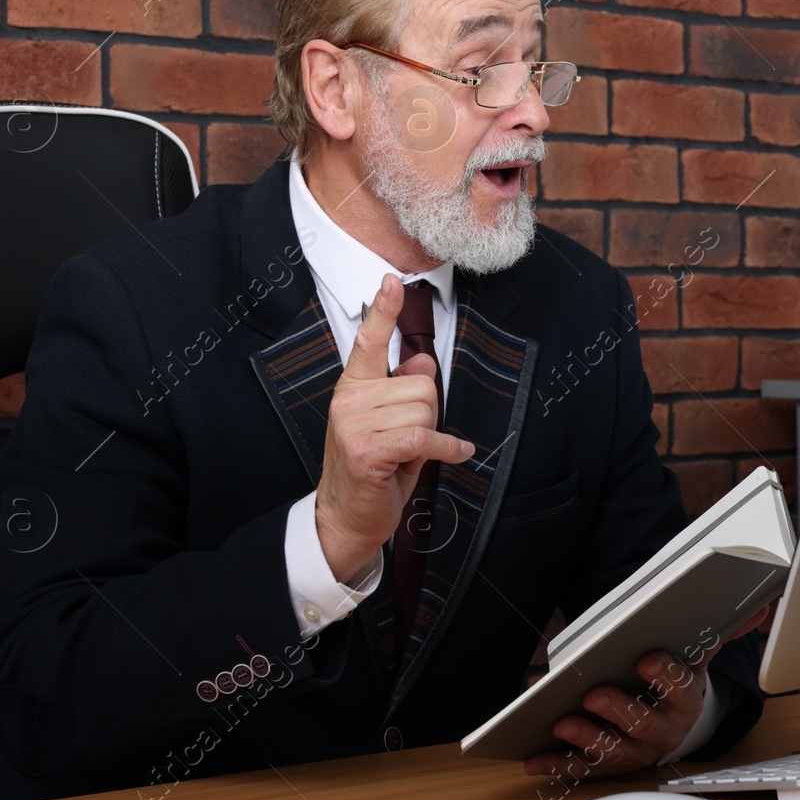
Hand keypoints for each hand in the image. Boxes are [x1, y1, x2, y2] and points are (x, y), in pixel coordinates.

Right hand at [314, 273, 474, 581]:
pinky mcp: (367, 451)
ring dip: (430, 435)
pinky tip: (454, 454)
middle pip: (422, 384)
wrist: (346, 518)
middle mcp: (349, 399)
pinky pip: (424, 436)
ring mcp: (354, 425)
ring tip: (406, 454)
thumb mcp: (390, 424)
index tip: (391, 281)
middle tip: (408, 440)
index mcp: (353, 387)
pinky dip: (445, 448)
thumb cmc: (372, 471)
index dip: (383, 310)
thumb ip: (403, 388)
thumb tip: (424, 359)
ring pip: (425, 409)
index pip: (368, 340)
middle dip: (428, 413)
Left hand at [523, 604, 769, 777]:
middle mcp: (661, 732)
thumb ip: (718, 632)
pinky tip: (535, 756)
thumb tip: (761, 605)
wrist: (666, 723)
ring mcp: (633, 752)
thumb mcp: (695, 657)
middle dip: (618, 709)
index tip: (646, 658)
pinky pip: (582, 769)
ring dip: (586, 738)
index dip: (664, 675)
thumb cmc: (672, 684)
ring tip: (562, 721)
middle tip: (594, 692)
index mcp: (684, 701)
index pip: (680, 688)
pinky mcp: (605, 765)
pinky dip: (558, 763)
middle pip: (643, 724)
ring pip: (612, 750)